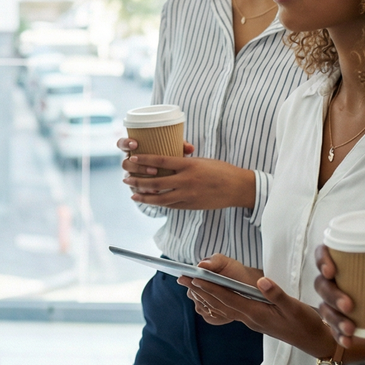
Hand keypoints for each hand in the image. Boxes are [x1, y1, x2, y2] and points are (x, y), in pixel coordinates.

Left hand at [122, 140, 255, 209]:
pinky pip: (170, 205)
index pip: (161, 161)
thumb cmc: (220, 170)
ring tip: (132, 194)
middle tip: (126, 179)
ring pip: (160, 198)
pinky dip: (157, 203)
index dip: (144, 160)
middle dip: (138, 181)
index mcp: (189, 165)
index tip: (133, 159)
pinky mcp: (190, 205)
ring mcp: (188, 195)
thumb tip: (165, 161)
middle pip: (156, 182)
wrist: (238, 187)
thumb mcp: (201, 161)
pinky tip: (149, 201)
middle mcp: (187, 181)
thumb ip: (183, 162)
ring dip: (144, 196)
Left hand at [182, 255, 334, 357]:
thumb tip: (261, 281)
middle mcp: (250, 318)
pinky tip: (213, 299)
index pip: (228, 298)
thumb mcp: (295, 307)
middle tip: (181, 279)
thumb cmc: (306, 323)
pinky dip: (218, 302)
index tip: (194, 277)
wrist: (314, 341)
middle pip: (220, 303)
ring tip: (190, 286)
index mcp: (256, 313)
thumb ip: (277, 294)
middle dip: (200, 290)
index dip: (211, 287)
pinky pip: (231, 311)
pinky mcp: (256, 320)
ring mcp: (252, 320)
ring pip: (223, 307)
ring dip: (206, 296)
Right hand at [314, 245, 364, 348]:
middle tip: (348, 305)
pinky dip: (339, 335)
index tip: (330, 271)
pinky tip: (348, 341)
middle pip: (322, 284)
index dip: (321, 260)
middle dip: (331, 295)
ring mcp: (339, 300)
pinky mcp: (347, 318)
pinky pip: (335, 328)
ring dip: (334, 319)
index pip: (324, 254)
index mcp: (347, 259)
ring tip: (350, 328)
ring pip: (325, 307)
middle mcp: (338, 279)